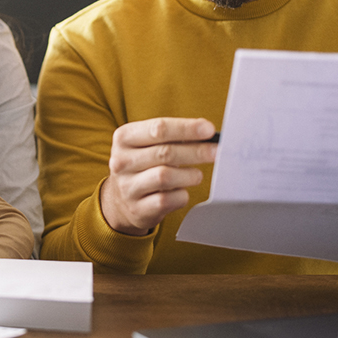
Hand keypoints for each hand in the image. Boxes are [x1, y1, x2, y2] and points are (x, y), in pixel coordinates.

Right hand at [100, 117, 217, 235]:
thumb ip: (173, 136)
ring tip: (197, 175)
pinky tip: (181, 191)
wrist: (121, 200)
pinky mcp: (138, 209)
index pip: (158, 128)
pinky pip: (167, 200)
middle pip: (164, 152)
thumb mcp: (148, 144)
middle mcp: (121, 161)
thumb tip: (207, 132)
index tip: (209, 130)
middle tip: (217, 152)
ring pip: (165, 177)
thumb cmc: (143, 164)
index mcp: (124, 138)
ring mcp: (128, 187)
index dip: (187, 128)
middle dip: (196, 151)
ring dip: (189, 175)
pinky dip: (181, 195)